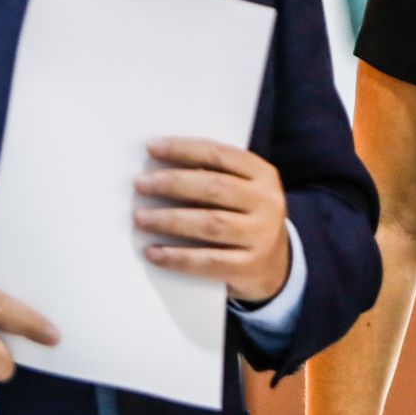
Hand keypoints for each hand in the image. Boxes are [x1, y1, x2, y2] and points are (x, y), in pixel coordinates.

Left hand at [134, 137, 291, 304]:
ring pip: (210, 224)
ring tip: (140, 218)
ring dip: (170, 220)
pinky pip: (207, 261)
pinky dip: (176, 257)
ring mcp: (260, 236)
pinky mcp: (248, 267)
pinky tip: (152, 252)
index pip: (220, 155)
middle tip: (140, 184)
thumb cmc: (245, 218)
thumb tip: (160, 169)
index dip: (184, 149)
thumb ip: (214, 177)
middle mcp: (267, 203)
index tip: (152, 147)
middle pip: (214, 187)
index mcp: (264, 175)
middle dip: (173, 183)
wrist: (275, 266)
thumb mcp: (243, 191)